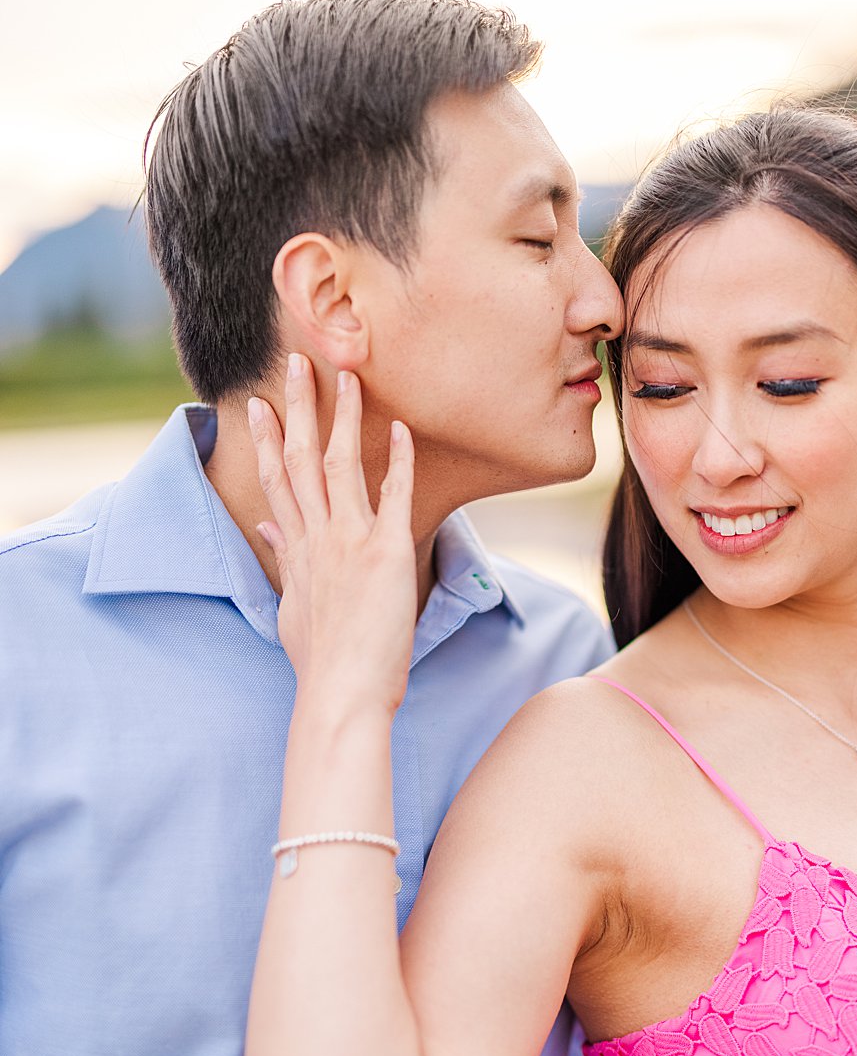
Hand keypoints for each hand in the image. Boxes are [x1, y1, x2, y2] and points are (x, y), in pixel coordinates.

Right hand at [251, 355, 417, 718]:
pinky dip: (398, 460)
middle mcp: (316, 537)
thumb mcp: (292, 609)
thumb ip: (285, 561)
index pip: (276, 481)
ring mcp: (348, 541)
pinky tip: (402, 428)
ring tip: (345, 373)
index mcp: (296, 550)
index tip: (256, 403)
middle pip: (301, 458)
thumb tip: (268, 528)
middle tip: (295, 360)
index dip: (267, 439)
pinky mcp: (384, 552)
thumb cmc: (323, 662)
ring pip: (341, 463)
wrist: (341, 694)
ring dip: (342, 416)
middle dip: (297, 407)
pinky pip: (393, 495)